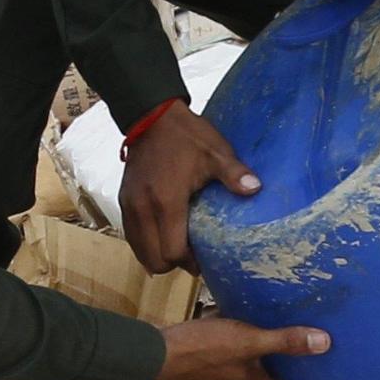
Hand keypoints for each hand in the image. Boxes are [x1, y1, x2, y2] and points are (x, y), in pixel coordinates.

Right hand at [120, 102, 255, 273]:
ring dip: (157, 255)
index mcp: (166, 202)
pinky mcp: (123, 200)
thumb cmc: (186, 136)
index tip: (205, 260)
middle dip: (173, 264)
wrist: (151, 116)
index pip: (172, 252)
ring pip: (139, 251)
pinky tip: (162, 235)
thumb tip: (256, 189)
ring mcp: (129, 205)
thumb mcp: (215, 152)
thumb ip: (234, 174)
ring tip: (177, 247)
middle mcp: (143, 209)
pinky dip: (145, 243)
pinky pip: (131, 235)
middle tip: (193, 256)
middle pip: (153, 260)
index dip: (189, 262)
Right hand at [154, 315, 327, 379]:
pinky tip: (248, 335)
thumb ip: (283, 342)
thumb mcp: (248, 342)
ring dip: (270, 370)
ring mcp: (221, 375)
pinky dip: (250, 352)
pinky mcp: (207, 363)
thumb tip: (324, 343)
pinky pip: (236, 359)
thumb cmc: (202, 351)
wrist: (155, 355)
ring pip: (253, 374)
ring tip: (286, 361)